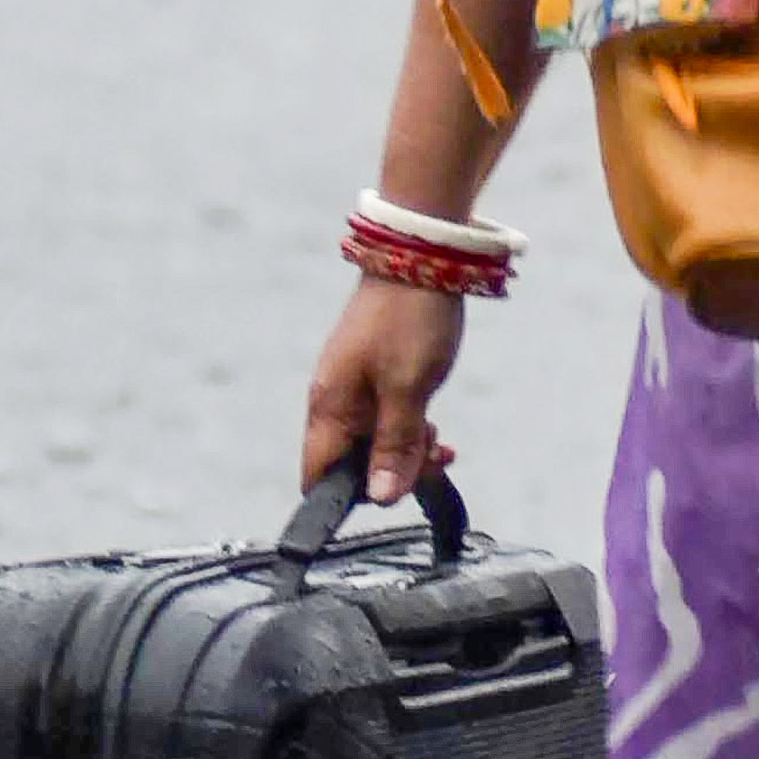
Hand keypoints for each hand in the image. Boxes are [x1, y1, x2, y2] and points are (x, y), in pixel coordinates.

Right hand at [299, 276, 467, 503]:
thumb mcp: (409, 389)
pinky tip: (435, 430)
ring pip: (374, 445)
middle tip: (433, 459)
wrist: (422, 260)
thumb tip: (380, 496)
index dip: (347, 498)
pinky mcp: (376, 378)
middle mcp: (335, 402)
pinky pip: (387, 421)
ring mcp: (355, 390)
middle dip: (390, 473)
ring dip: (407, 452)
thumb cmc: (410, 321)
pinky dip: (411, 431)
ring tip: (441, 443)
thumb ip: (394, 444)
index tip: (391, 492)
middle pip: (350, 465)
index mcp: (330, 407)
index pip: (317, 476)